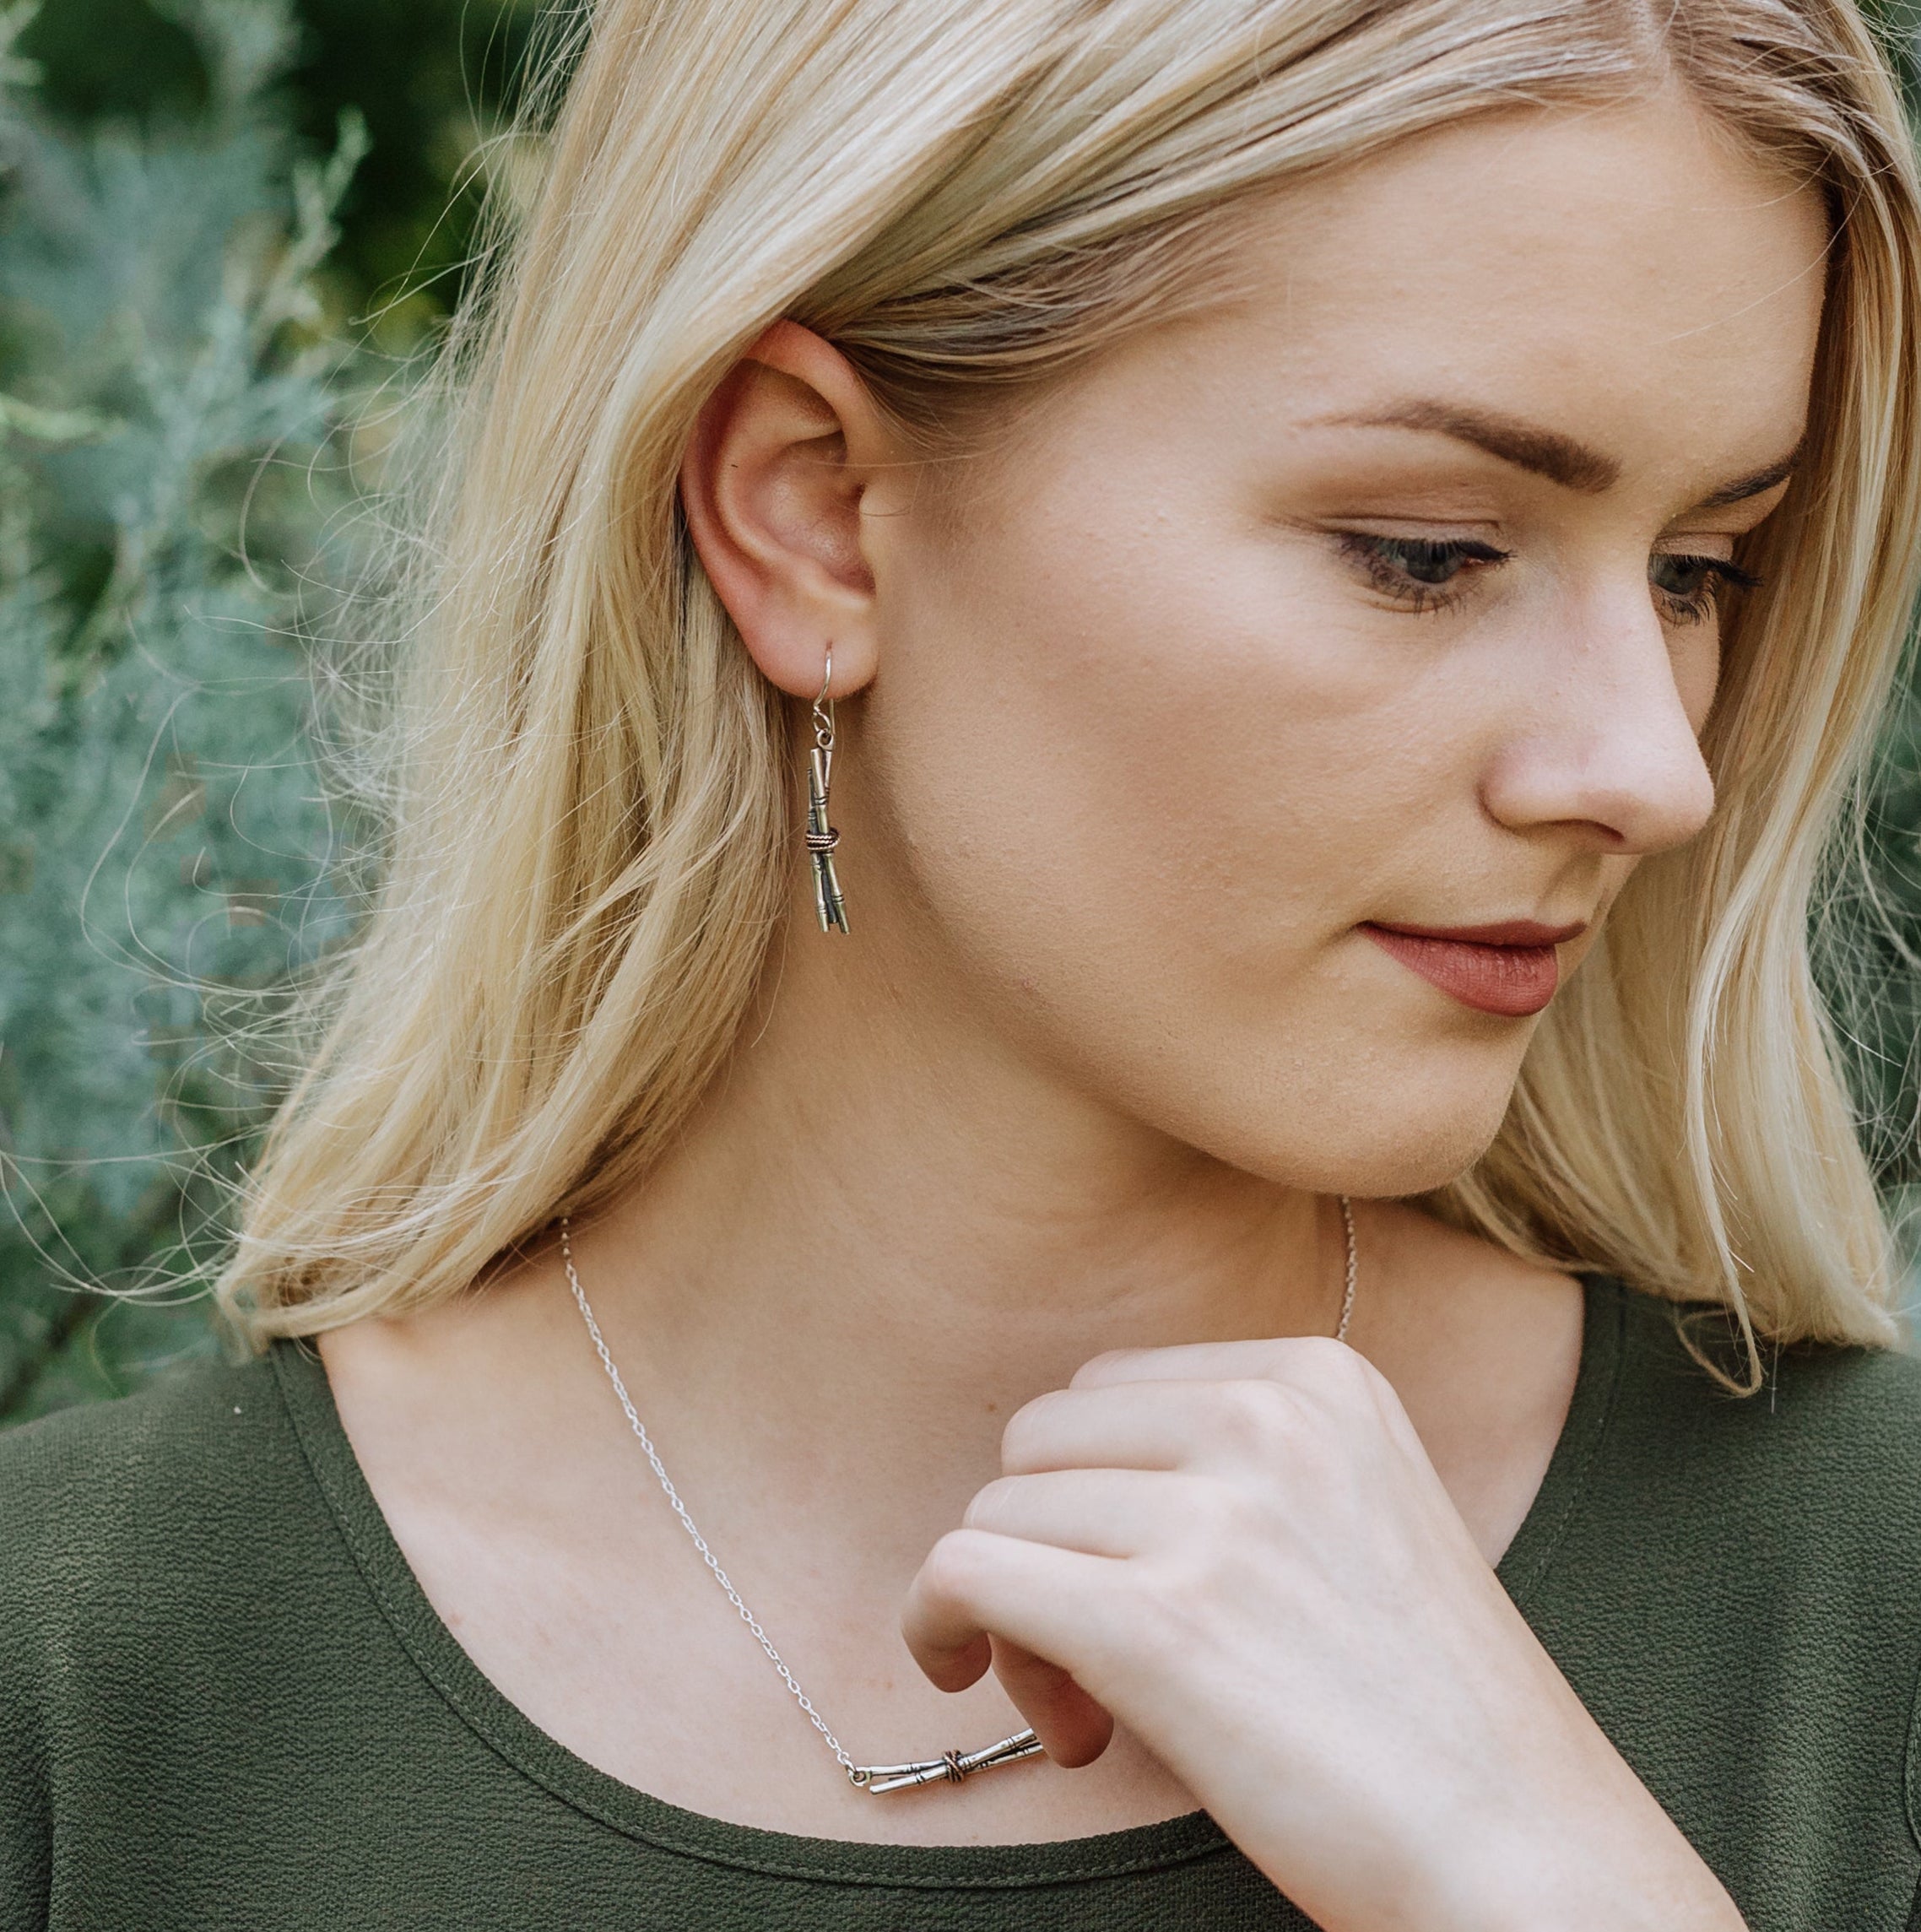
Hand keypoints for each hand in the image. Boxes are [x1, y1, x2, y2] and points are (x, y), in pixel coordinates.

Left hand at [901, 1338, 1744, 1931]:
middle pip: (1042, 1440)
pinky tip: (972, 1678)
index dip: (1091, 1490)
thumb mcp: (1355, 1509)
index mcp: (1318, 1376)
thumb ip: (1234, 1459)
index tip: (1130, 1584)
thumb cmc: (1423, 1711)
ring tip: (1085, 1712)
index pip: (1109, 1388)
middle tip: (1091, 1663)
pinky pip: (964, 1572)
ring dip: (1009, 1614)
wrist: (1526, 1857)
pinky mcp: (1156, 1626)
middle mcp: (1267, 1418)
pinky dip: (937, 1623)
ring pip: (998, 1512)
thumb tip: (1051, 1476)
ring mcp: (1215, 1517)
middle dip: (1044, 1543)